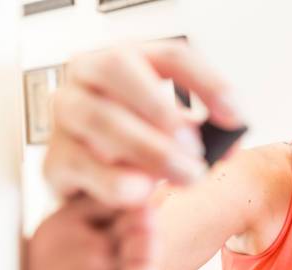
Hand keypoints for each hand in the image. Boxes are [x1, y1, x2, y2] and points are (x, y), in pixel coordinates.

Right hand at [45, 40, 242, 206]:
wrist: (93, 179)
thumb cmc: (136, 144)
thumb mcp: (175, 132)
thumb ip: (204, 135)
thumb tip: (230, 145)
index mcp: (129, 61)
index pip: (172, 56)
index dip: (208, 84)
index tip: (235, 117)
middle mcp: (90, 77)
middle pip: (119, 69)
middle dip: (164, 111)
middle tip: (197, 149)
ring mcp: (68, 113)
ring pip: (100, 117)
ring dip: (150, 149)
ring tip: (185, 175)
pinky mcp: (56, 157)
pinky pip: (84, 164)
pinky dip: (118, 181)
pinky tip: (143, 191)